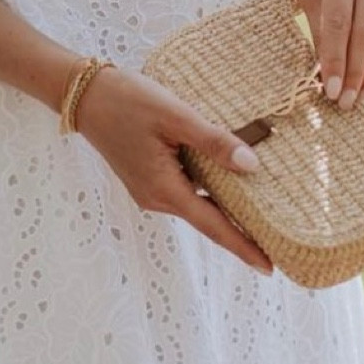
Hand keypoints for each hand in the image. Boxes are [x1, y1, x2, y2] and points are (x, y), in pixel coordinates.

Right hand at [71, 65, 274, 275]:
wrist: (84, 95)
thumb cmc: (128, 101)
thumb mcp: (175, 116)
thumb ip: (214, 142)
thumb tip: (252, 166)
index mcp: (164, 189)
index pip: (213, 226)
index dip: (243, 247)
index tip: (270, 268)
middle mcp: (157, 197)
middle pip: (208, 220)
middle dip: (241, 232)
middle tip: (278, 244)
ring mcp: (151, 189)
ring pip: (198, 204)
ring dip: (227, 209)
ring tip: (263, 213)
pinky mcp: (148, 177)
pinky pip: (187, 190)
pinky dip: (210, 191)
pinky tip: (230, 181)